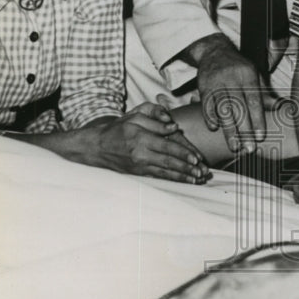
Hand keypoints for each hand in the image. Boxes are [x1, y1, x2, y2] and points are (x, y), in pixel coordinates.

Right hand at [92, 102, 210, 183]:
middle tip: (201, 173)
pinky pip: (158, 177)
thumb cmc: (118, 129)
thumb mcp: (135, 116)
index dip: (183, 153)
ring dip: (182, 177)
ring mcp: (139, 166)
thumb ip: (155, 120)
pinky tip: (182, 181)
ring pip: (164, 173)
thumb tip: (173, 127)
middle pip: (168, 162)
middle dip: (186, 168)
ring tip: (196, 180)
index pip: (167, 147)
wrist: (97, 147)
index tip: (196, 158)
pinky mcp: (138, 173)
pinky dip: (172, 180)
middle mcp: (141, 154)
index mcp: (141, 138)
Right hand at [193, 36, 275, 153]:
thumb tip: (281, 108)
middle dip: (244, 130)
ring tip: (234, 146)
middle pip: (238, 108)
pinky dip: (209, 117)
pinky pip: (206, 105)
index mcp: (248, 76)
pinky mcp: (203, 87)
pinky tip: (214, 129)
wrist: (215, 51)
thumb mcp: (255, 75)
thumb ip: (265, 93)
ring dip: (228, 130)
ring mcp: (216, 83)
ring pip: (222, 109)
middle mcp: (232, 79)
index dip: (257, 120)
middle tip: (249, 149)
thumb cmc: (239, 68)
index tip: (260, 137)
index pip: (254, 101)